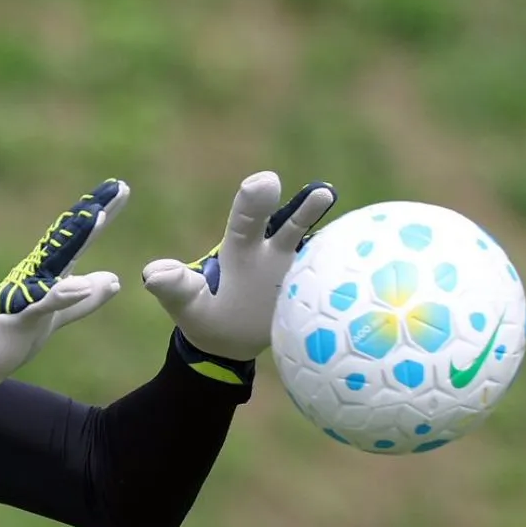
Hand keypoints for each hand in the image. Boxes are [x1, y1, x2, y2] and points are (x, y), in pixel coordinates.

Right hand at [0, 178, 129, 401]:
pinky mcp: (19, 316)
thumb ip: (83, 301)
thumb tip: (114, 280)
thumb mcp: (57, 318)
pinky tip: (80, 285)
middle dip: (92, 212)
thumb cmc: (12, 334)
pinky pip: (41, 304)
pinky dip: (60, 294)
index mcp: (48, 274)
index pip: (78, 240)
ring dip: (77, 238)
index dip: (99, 215)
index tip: (121, 189)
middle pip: (70, 240)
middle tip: (117, 186)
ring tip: (98, 216)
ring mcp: (26, 292)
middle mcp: (37, 275)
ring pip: (56, 262)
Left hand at [142, 171, 336, 366]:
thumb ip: (174, 288)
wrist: (229, 343)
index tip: (264, 183)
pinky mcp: (312, 296)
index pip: (246, 222)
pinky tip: (374, 269)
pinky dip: (352, 275)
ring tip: (351, 223)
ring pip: (316, 251)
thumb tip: (151, 273)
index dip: (254, 203)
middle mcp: (272, 253)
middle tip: (321, 192)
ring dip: (333, 242)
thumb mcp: (186, 305)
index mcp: (240, 249)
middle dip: (302, 210)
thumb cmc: (205, 317)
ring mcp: (296, 274)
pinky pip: (334, 282)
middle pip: (287, 227)